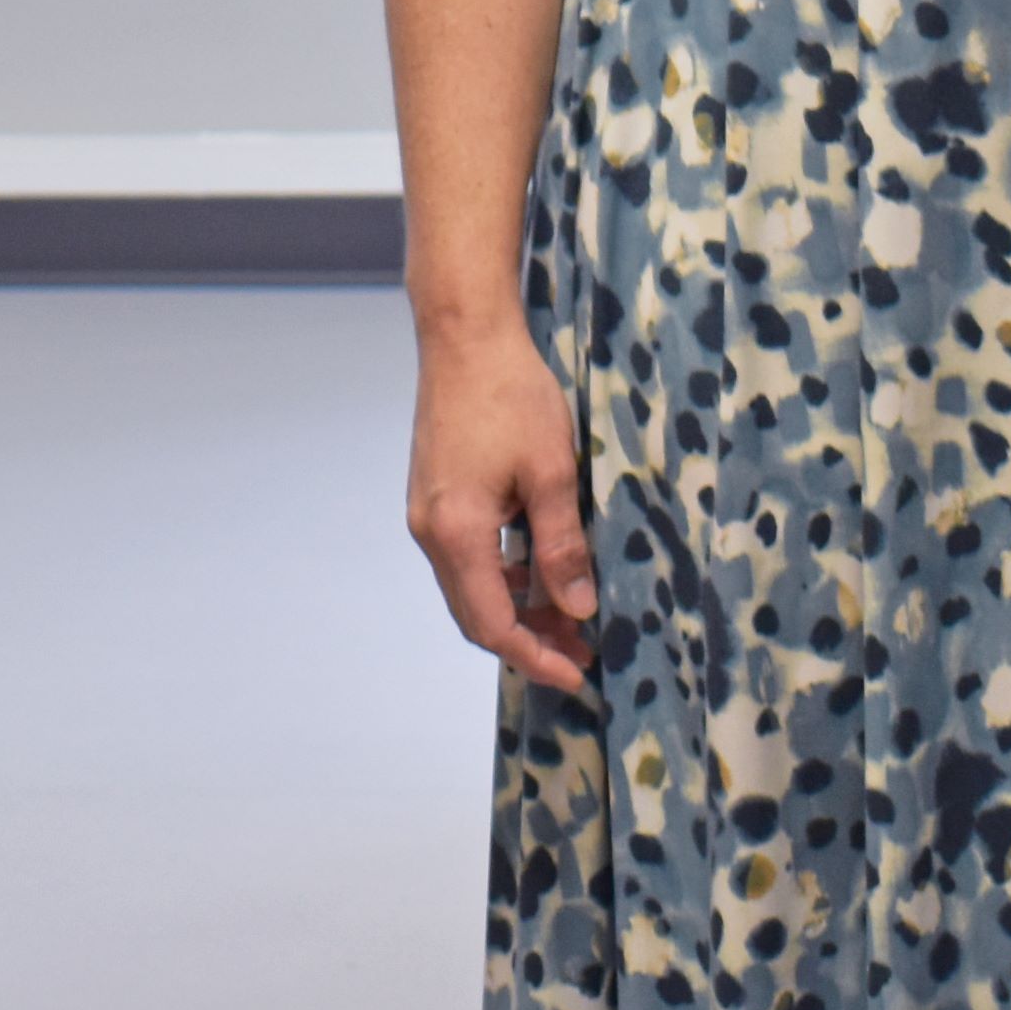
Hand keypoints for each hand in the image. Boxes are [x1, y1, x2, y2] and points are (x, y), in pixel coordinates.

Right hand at [403, 307, 602, 695]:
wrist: (464, 336)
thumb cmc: (510, 395)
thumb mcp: (552, 473)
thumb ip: (562, 546)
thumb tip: (578, 608)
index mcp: (457, 533)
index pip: (493, 624)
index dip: (535, 656)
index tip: (576, 674)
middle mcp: (431, 532)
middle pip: (475, 614)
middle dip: (528, 639)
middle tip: (582, 650)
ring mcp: (428, 514)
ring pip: (471, 587)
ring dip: (516, 607)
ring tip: (570, 613)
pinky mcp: (435, 495)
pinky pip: (466, 557)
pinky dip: (502, 576)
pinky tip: (539, 569)